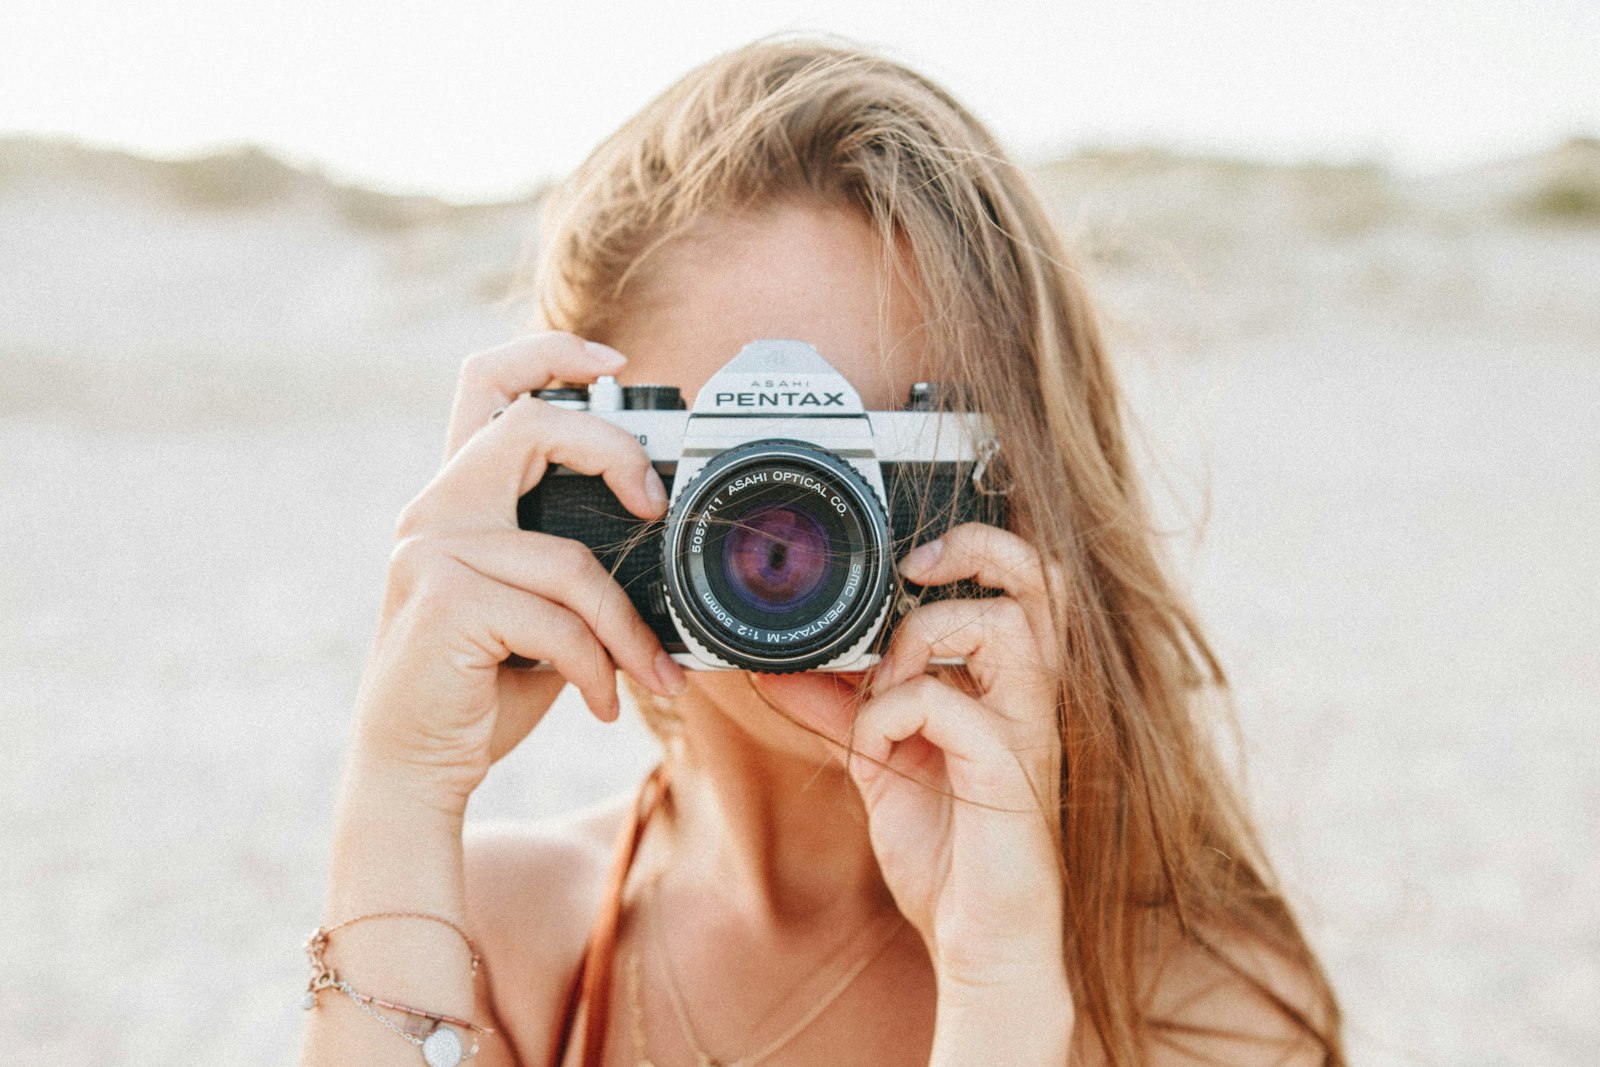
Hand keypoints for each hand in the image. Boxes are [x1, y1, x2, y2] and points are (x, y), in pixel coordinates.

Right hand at [348, 332, 685, 807]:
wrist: (414, 766)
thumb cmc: (484, 683)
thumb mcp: (538, 607)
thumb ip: (574, 560)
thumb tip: (663, 539)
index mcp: (459, 496)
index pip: (487, 384)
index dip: (550, 353)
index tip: (613, 363)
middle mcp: (435, 508)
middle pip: (533, 427)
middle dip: (614, 453)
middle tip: (655, 504)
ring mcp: (432, 550)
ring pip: (572, 561)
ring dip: (627, 630)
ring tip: (650, 675)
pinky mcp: (443, 602)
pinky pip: (559, 623)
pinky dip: (599, 669)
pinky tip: (600, 702)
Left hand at [787, 523, 1068, 989]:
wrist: (979, 947)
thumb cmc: (947, 859)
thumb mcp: (880, 768)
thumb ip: (842, 714)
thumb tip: (780, 670)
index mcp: (1010, 690)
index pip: (1024, 588)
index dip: (975, 549)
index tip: (906, 563)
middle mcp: (1030, 700)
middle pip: (1042, 581)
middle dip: (977, 547)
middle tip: (913, 567)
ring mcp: (1028, 731)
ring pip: (1003, 624)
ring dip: (921, 639)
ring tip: (883, 688)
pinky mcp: (1010, 769)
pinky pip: (945, 701)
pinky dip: (888, 715)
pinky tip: (876, 754)